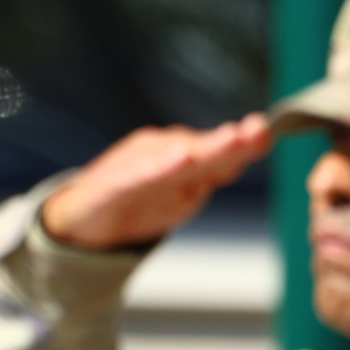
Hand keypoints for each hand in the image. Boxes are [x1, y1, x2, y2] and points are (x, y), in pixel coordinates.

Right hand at [42, 114, 272, 250]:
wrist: (80, 219)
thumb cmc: (135, 200)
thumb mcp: (182, 190)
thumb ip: (212, 173)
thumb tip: (248, 151)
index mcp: (180, 160)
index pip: (221, 155)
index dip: (246, 145)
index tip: (270, 132)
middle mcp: (161, 155)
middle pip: (203, 151)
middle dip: (231, 142)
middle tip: (257, 129)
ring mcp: (137, 168)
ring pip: (175, 158)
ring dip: (204, 148)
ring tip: (231, 139)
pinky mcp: (112, 186)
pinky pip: (138, 176)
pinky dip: (158, 167)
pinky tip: (179, 159)